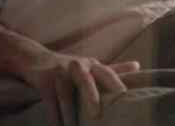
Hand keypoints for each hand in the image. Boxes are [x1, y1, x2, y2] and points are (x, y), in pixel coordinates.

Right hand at [20, 49, 139, 125]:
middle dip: (91, 96)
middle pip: (87, 80)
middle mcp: (78, 66)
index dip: (116, 83)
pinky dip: (55, 117)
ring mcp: (61, 72)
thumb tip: (138, 66)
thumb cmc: (69, 68)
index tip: (124, 95)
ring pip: (66, 96)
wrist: (36, 59)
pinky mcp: (45, 80)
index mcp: (93, 66)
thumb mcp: (92, 67)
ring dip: (70, 114)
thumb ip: (114, 70)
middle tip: (97, 115)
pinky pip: (51, 101)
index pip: (107, 73)